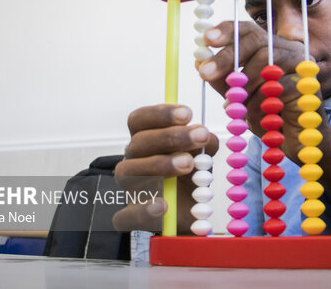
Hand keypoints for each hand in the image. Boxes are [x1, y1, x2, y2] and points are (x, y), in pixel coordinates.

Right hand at [113, 104, 217, 233]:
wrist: (191, 213)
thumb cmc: (191, 177)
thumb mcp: (202, 156)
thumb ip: (204, 143)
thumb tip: (205, 136)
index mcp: (146, 142)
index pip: (139, 120)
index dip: (160, 114)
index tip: (188, 114)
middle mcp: (133, 161)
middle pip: (138, 143)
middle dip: (170, 137)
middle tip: (199, 136)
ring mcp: (130, 189)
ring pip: (127, 172)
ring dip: (159, 165)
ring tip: (188, 164)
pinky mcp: (131, 217)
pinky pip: (125, 216)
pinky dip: (143, 210)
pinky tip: (163, 205)